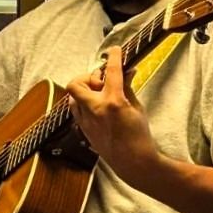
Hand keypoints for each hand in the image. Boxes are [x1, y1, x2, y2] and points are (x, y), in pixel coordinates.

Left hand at [65, 46, 158, 185]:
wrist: (133, 162)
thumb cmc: (139, 136)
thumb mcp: (137, 107)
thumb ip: (128, 87)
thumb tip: (127, 71)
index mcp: (113, 102)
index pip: (111, 71)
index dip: (113, 57)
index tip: (114, 51)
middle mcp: (96, 110)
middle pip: (76, 83)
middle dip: (87, 77)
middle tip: (101, 80)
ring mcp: (87, 122)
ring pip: (73, 97)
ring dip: (84, 91)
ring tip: (99, 95)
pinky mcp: (84, 131)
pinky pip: (76, 111)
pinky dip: (84, 104)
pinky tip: (97, 108)